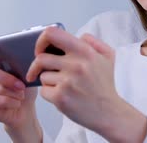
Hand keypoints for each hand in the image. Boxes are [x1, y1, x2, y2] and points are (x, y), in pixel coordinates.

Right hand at [0, 40, 41, 140]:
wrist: (25, 107)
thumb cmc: (25, 87)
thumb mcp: (27, 72)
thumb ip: (22, 62)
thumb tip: (26, 58)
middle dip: (7, 79)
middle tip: (21, 85)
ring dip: (13, 92)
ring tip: (21, 95)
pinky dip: (11, 102)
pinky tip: (17, 102)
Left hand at [26, 28, 146, 141]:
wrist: (109, 112)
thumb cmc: (105, 84)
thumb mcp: (107, 56)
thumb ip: (91, 41)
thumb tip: (76, 36)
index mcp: (85, 51)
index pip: (52, 34)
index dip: (41, 40)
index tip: (41, 49)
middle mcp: (76, 65)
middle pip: (41, 58)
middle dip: (37, 65)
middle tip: (40, 69)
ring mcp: (67, 82)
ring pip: (42, 75)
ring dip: (48, 80)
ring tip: (63, 85)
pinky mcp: (60, 97)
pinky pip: (43, 91)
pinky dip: (50, 93)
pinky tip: (62, 95)